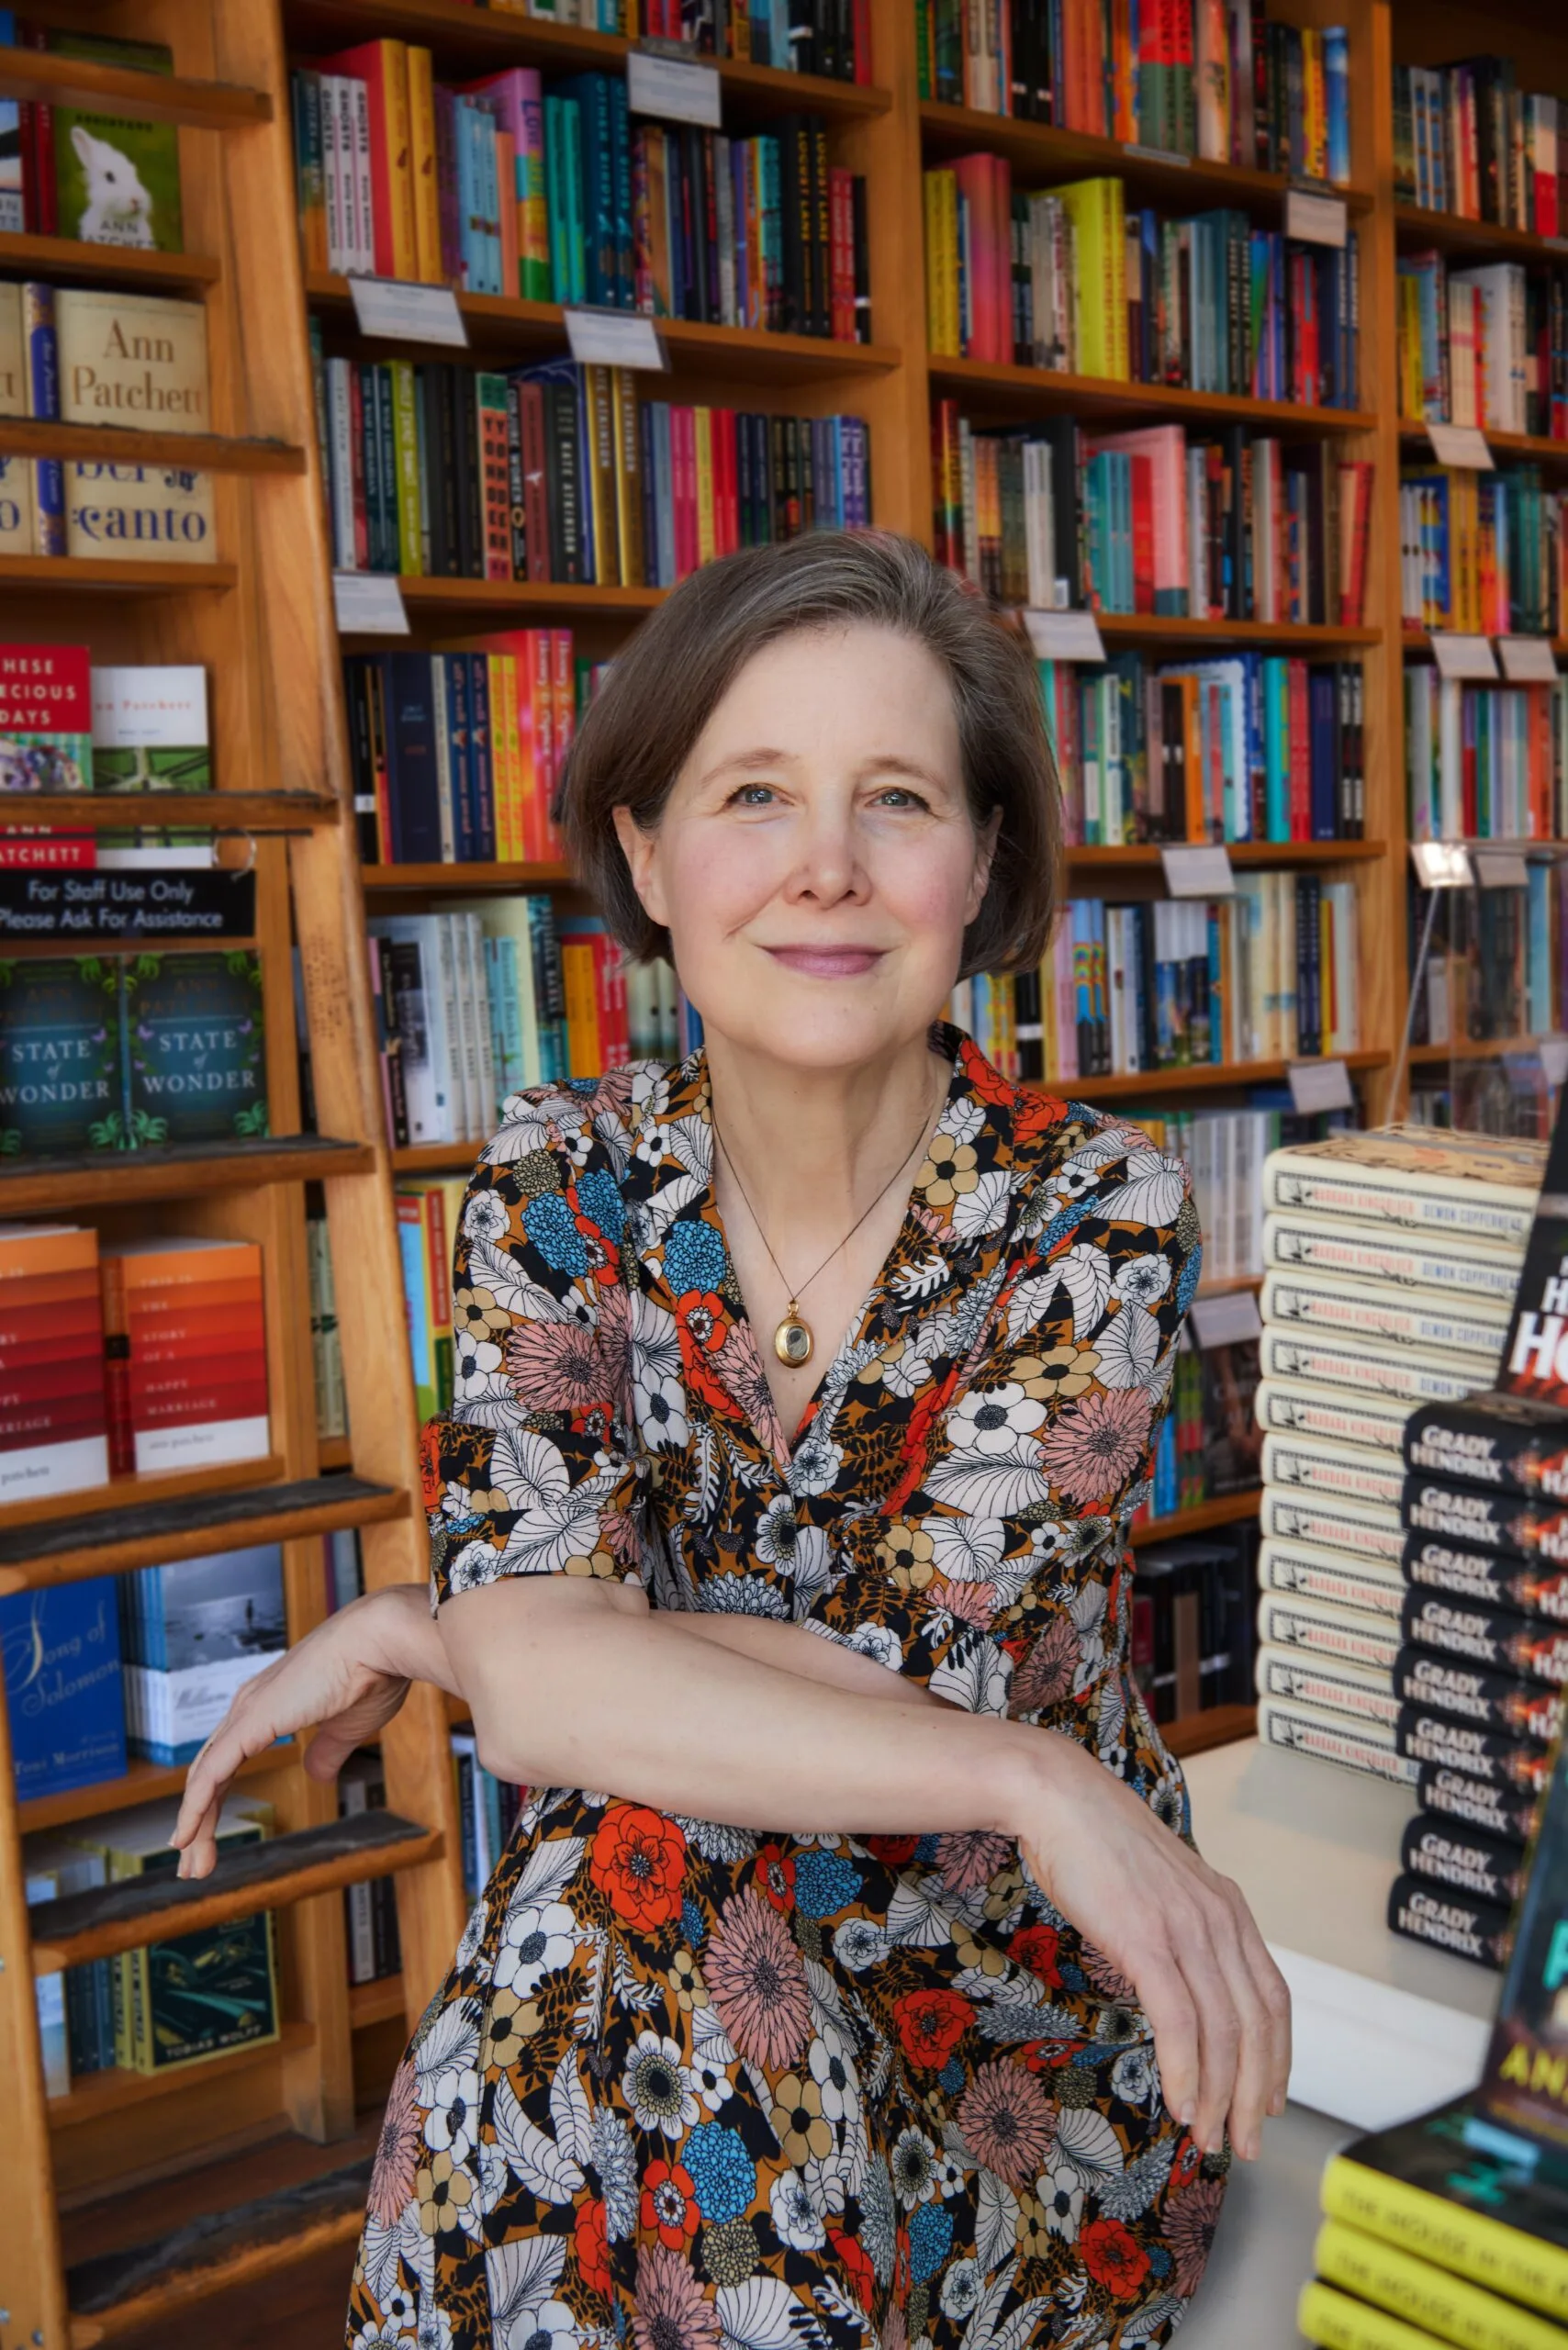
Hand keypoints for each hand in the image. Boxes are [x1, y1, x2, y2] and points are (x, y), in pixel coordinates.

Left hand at [170, 1588, 424, 1879]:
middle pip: (211, 1773)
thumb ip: (326, 1751)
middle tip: (193, 1864)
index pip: (228, 1761)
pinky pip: (213, 1772)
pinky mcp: (253, 1721)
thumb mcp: (348, 1727)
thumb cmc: (374, 1673)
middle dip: (200, 1822)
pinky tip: (187, 1835)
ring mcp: (248, 1712)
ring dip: (196, 1824)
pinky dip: (196, 1806)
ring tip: (191, 1866)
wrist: (382, 1642)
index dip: (216, 1800)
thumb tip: (316, 1774)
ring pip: (206, 1778)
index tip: (207, 1837)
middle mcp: (250, 1706)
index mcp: (271, 1704)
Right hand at [1016, 1731, 1290, 2162]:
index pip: (1272, 1998)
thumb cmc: (1099, 1844)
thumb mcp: (1160, 1889)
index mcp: (1229, 1909)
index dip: (1277, 2059)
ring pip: (1224, 2032)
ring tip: (1207, 2138)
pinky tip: (1180, 2104)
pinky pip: (1180, 2021)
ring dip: (1220, 2096)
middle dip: (1255, 2094)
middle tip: (1244, 2141)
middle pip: (1258, 2025)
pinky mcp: (1147, 1939)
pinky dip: (1187, 2071)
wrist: (1060, 1797)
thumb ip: (1182, 1931)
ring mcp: (1186, 1929)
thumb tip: (1179, 1983)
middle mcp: (1221, 1921)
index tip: (1269, 2101)